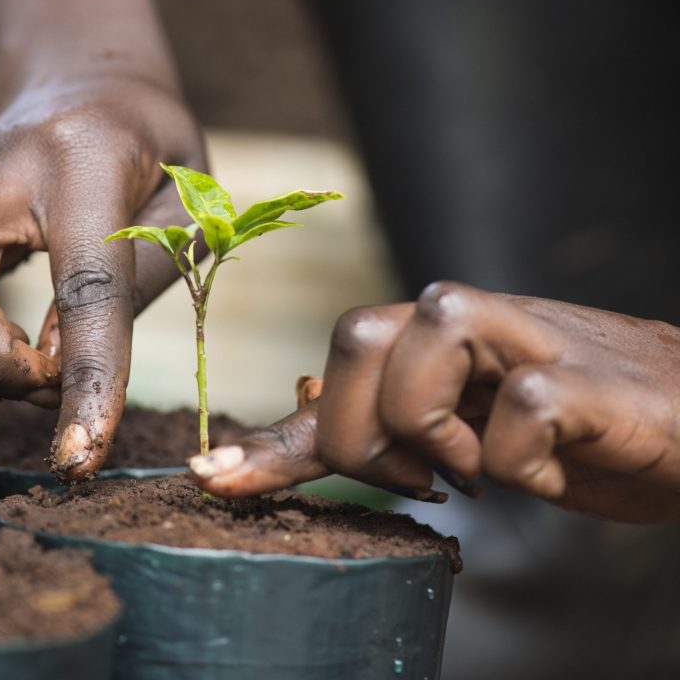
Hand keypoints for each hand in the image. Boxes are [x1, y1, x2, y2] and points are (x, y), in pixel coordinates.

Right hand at [0, 74, 204, 478]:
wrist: (94, 82)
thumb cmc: (159, 149)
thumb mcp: (189, 205)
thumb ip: (138, 281)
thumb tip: (60, 363)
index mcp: (92, 159)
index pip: (84, 282)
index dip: (85, 375)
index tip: (81, 454)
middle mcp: (4, 161)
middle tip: (45, 382)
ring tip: (27, 367)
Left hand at [191, 282, 679, 522]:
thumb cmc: (564, 424)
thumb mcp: (461, 430)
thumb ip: (381, 425)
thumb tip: (287, 434)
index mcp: (430, 333)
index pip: (333, 364)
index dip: (274, 435)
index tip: (216, 478)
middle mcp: (464, 319)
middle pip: (354, 341)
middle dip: (363, 436)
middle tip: (419, 477)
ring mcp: (522, 338)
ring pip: (420, 361)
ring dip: (436, 438)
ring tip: (477, 467)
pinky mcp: (582, 377)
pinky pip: (518, 416)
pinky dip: (520, 467)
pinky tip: (545, 469)